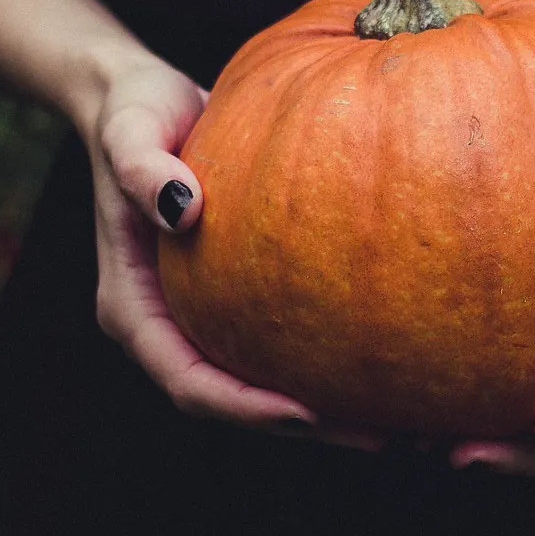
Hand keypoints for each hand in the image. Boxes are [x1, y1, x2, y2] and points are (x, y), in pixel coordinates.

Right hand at [85, 55, 385, 451]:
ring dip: (328, 408)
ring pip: (263, 383)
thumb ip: (142, 168)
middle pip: (234, 401)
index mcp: (133, 309)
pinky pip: (284, 343)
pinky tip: (392, 357)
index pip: (188, 382)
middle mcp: (168, 325)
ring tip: (404, 416)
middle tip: (384, 435)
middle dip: (305, 426)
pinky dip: (329, 359)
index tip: (307, 413)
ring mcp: (202, 316)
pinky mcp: (236, 298)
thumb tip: (183, 209)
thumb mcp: (130, 130)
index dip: (244, 407)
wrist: (143, 99)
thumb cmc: (134, 112)